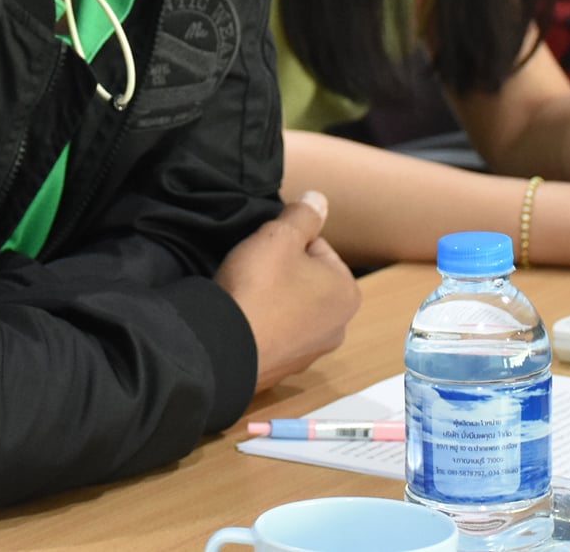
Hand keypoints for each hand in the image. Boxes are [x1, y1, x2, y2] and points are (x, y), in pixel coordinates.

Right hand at [215, 190, 360, 392]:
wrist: (222, 347)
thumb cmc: (259, 287)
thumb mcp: (280, 236)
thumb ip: (303, 215)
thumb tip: (319, 200)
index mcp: (347, 293)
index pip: (318, 249)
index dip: (288, 244)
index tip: (266, 252)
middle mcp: (338, 327)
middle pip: (307, 281)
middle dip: (283, 273)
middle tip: (254, 272)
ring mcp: (311, 354)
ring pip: (291, 308)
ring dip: (272, 299)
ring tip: (247, 296)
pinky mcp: (284, 369)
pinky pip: (275, 334)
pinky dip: (263, 325)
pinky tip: (244, 319)